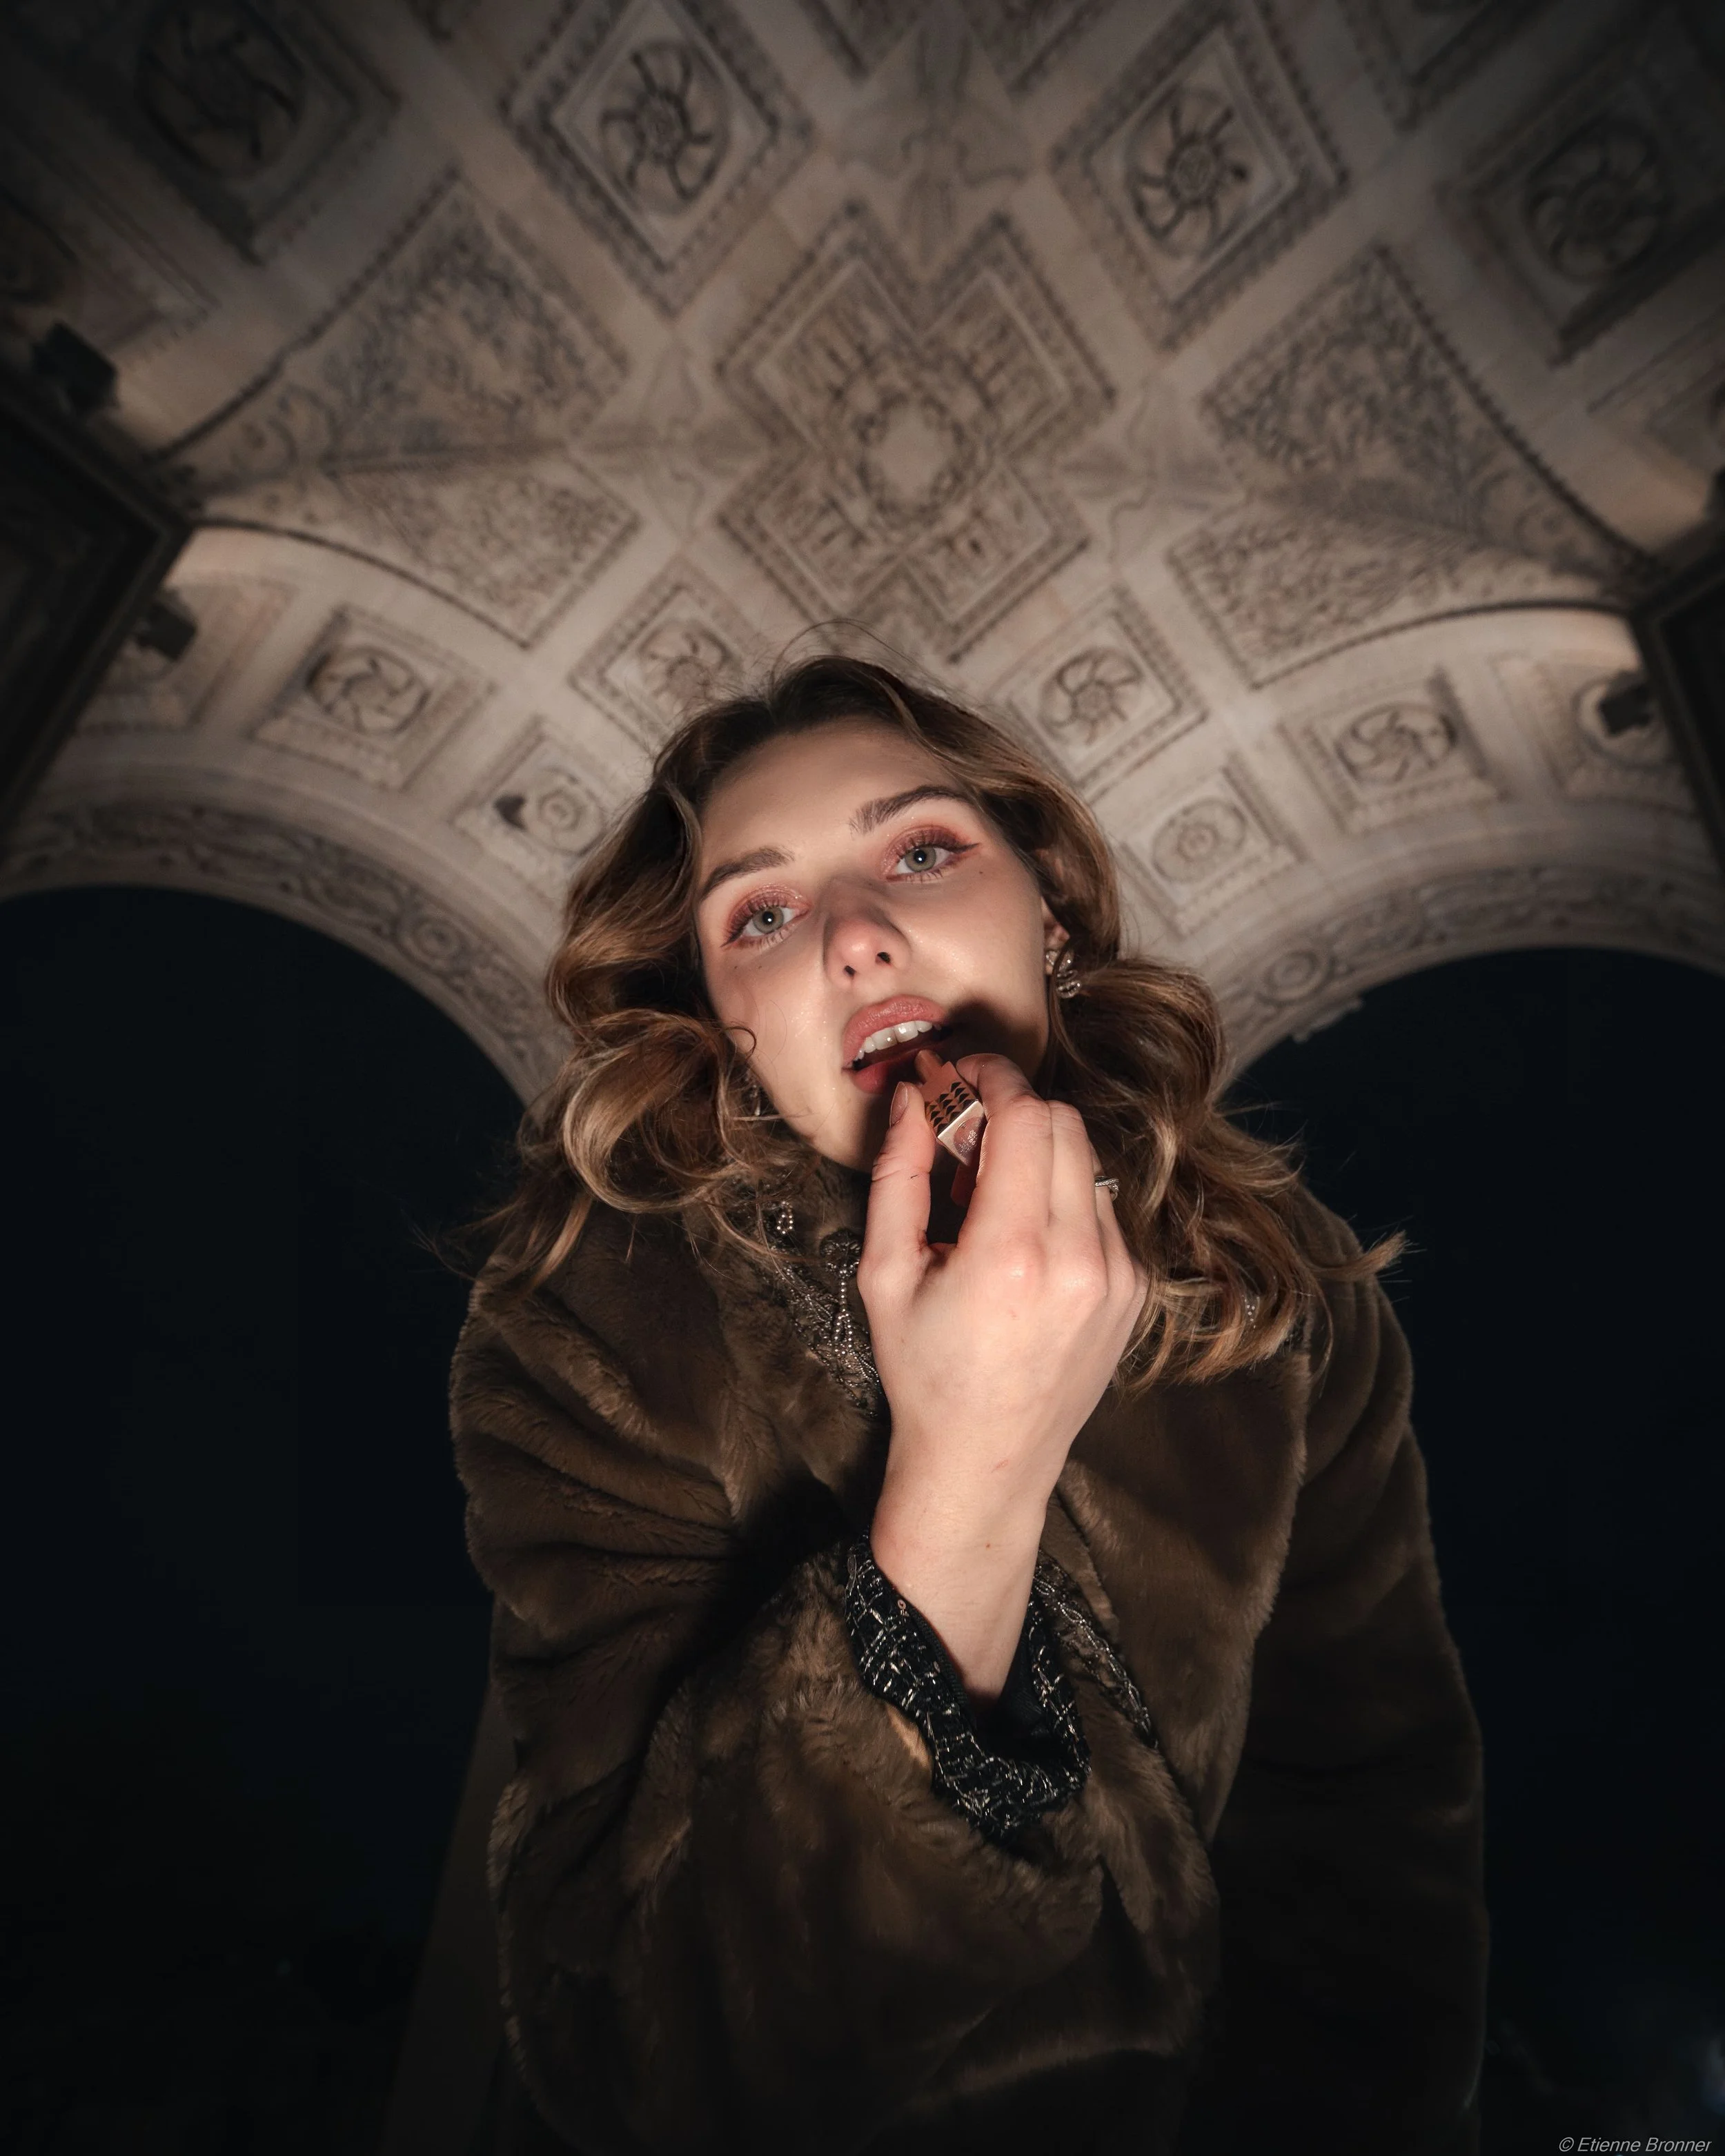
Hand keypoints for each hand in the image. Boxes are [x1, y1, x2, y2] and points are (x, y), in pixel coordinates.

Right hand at [856, 1054, 1149, 1696]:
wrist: (986, 1464)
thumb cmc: (924, 1373)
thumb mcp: (885, 1273)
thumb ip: (900, 1174)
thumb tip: (917, 1096)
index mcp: (1013, 1253)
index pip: (1026, 1115)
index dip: (990, 1077)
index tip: (959, 1075)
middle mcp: (1081, 1259)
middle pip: (1065, 1124)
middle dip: (1013, 1110)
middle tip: (964, 1134)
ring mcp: (1120, 1276)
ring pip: (1090, 1161)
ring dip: (1041, 1154)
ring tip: (989, 1195)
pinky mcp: (1136, 1291)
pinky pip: (1104, 1208)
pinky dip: (1065, 1198)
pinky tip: (1022, 1238)